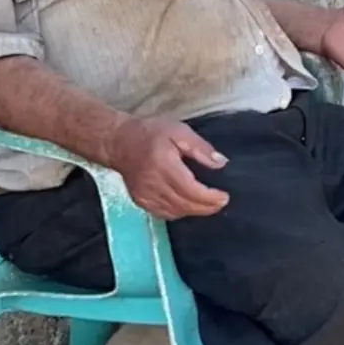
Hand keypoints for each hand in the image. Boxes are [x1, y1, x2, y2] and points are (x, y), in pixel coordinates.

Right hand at [110, 115, 229, 219]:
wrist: (118, 142)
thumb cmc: (150, 133)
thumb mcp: (179, 131)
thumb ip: (200, 148)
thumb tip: (221, 163)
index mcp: (164, 165)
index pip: (191, 190)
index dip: (210, 198)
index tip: (225, 197)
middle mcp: (153, 184)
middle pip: (185, 205)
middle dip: (207, 207)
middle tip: (221, 202)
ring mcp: (145, 196)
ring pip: (175, 212)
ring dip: (194, 211)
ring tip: (209, 205)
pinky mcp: (140, 201)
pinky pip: (164, 214)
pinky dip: (179, 212)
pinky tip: (189, 206)